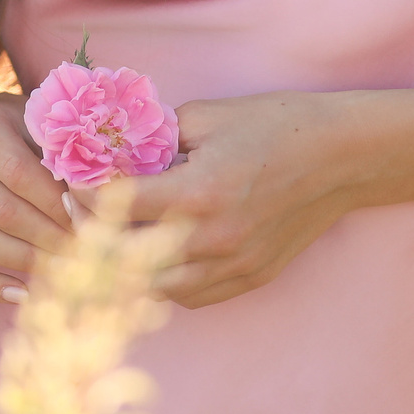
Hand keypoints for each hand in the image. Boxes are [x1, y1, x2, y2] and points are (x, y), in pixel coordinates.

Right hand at [0, 91, 73, 303]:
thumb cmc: (23, 127)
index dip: (56, 205)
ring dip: (22, 262)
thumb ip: (66, 162)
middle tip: (83, 255)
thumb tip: (91, 206)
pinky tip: (20, 294)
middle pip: (0, 210)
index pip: (20, 175)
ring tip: (60, 271)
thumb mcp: (42, 129)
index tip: (90, 225)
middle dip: (46, 238)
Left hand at [72, 90, 365, 308]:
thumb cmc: (275, 125)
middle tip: (81, 215)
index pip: (118, 207)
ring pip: (155, 288)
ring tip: (112, 238)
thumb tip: (114, 150)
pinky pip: (190, 296)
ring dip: (126, 266)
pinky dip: (163, 281)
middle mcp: (214, 239)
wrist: (342, 157)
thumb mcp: (207, 116)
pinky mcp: (251, 278)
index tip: (72, 183)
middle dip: (95, 236)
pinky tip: (155, 255)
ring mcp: (234, 265)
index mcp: (199, 193)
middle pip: (127, 259)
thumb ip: (156, 138)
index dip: (84, 196)